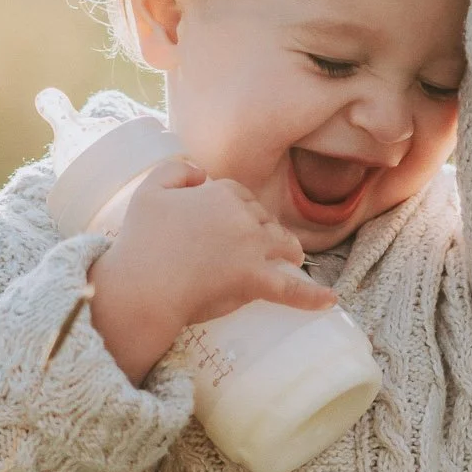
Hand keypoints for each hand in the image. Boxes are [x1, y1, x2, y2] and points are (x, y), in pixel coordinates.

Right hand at [87, 157, 334, 385]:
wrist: (144, 285)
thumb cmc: (141, 241)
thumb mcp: (150, 191)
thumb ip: (175, 170)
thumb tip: (200, 170)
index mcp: (221, 192)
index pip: (241, 195)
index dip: (240, 209)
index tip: (232, 222)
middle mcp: (243, 216)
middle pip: (265, 219)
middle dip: (264, 230)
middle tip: (257, 246)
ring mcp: (253, 248)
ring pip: (283, 244)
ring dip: (289, 250)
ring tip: (293, 259)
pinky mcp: (255, 280)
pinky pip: (292, 289)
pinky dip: (312, 297)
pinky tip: (330, 301)